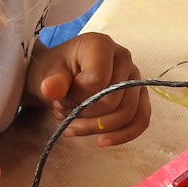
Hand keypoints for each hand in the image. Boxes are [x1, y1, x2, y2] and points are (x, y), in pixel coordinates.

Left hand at [26, 33, 150, 145]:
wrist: (59, 76)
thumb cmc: (55, 72)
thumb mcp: (46, 73)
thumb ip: (51, 81)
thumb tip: (50, 89)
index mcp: (101, 44)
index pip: (96, 82)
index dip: (77, 97)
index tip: (61, 96)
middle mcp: (124, 57)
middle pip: (113, 101)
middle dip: (85, 115)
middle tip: (65, 112)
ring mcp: (135, 76)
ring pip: (127, 114)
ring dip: (97, 128)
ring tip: (74, 126)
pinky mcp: (139, 94)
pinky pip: (141, 119)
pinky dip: (122, 135)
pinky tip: (101, 142)